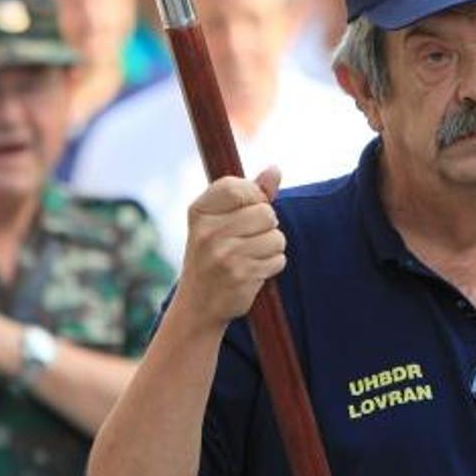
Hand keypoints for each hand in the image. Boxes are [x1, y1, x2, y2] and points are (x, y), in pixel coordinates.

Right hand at [172, 167, 285, 330]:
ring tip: (250, 256)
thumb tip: (275, 169)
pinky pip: (278, 260)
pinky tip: (252, 271)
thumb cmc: (212, 255)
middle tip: (247, 239)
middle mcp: (208, 232)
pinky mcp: (241, 276)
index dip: (253, 197)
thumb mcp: (221, 220)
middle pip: (266, 213)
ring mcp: (224, 255)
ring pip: (276, 237)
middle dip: (266, 226)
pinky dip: (272, 266)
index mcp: (199, 212)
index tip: (246, 210)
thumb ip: (250, 193)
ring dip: (271, 248)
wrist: (197, 305)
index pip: (238, 187)